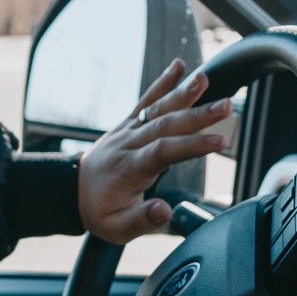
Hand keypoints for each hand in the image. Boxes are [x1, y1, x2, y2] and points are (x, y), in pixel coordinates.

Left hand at [77, 58, 230, 243]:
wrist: (70, 191)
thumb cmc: (98, 211)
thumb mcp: (116, 228)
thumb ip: (142, 220)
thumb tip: (165, 210)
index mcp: (130, 169)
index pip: (163, 152)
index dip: (191, 145)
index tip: (219, 141)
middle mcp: (129, 144)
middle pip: (166, 125)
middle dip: (197, 115)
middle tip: (226, 106)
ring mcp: (127, 131)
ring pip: (157, 109)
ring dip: (182, 93)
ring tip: (204, 78)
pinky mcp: (128, 124)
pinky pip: (145, 100)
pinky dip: (162, 83)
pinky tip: (178, 66)